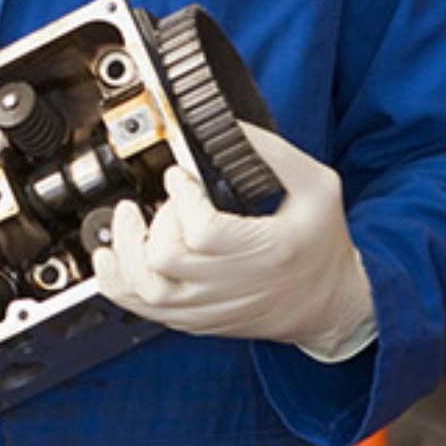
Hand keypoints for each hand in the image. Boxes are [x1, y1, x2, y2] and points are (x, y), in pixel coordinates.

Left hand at [92, 122, 376, 361]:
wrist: (333, 306)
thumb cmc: (322, 246)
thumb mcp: (317, 187)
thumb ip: (274, 153)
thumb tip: (229, 125)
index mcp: (267, 251)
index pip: (204, 230)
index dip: (181, 197)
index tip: (180, 176)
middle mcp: (234, 285)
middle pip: (164, 260)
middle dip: (154, 220)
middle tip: (162, 201)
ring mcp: (211, 307)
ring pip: (146, 289)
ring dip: (126, 250)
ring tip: (128, 221)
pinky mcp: (197, 320)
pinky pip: (143, 309)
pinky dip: (118, 283)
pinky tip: (113, 258)